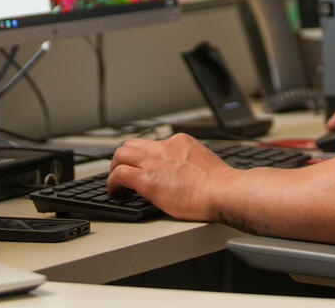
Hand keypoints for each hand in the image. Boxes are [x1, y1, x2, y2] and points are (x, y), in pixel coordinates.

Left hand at [106, 134, 235, 220]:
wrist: (223, 192)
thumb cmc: (221, 186)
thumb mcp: (204, 163)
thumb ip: (190, 164)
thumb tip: (185, 175)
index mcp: (180, 142)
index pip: (155, 144)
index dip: (146, 157)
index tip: (144, 166)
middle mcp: (165, 147)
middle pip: (133, 144)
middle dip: (125, 157)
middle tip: (122, 170)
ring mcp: (154, 162)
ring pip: (121, 154)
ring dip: (115, 167)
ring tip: (115, 181)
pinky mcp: (146, 179)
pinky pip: (119, 174)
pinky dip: (112, 182)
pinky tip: (115, 191)